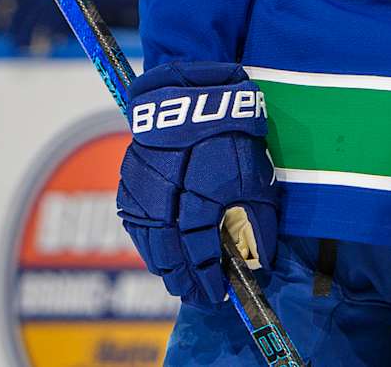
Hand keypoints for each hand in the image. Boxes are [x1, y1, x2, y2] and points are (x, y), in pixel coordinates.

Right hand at [116, 61, 278, 304]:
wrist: (190, 92)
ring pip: (149, 244)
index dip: (210, 278)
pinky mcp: (129, 183)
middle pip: (170, 255)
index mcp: (198, 197)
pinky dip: (148, 245)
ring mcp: (141, 192)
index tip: (221, 294)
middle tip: (200, 296)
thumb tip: (261, 261)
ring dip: (165, 267)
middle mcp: (164, 200)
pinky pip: (135, 225)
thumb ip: (258, 222)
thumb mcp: (255, 175)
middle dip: (185, 280)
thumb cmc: (229, 133)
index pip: (201, 254)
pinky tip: (160, 255)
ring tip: (181, 283)